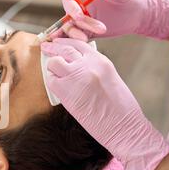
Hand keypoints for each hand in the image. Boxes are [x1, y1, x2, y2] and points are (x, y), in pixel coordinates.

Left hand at [41, 38, 168, 169]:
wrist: (122, 126)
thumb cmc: (120, 108)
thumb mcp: (110, 78)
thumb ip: (94, 68)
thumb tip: (78, 66)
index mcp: (101, 61)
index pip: (79, 45)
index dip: (66, 42)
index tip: (58, 43)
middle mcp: (87, 65)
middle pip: (64, 49)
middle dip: (53, 47)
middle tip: (46, 46)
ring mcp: (75, 76)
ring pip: (54, 63)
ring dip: (52, 67)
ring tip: (55, 74)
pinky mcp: (65, 91)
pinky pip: (51, 81)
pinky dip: (52, 83)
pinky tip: (58, 88)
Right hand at [53, 0, 168, 40]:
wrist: (136, 15)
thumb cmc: (130, 0)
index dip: (71, 7)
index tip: (79, 16)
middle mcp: (79, 7)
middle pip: (69, 16)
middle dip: (80, 24)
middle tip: (97, 30)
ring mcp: (81, 21)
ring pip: (70, 29)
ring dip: (75, 35)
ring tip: (85, 39)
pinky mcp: (85, 33)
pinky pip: (75, 38)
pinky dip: (73, 43)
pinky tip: (76, 47)